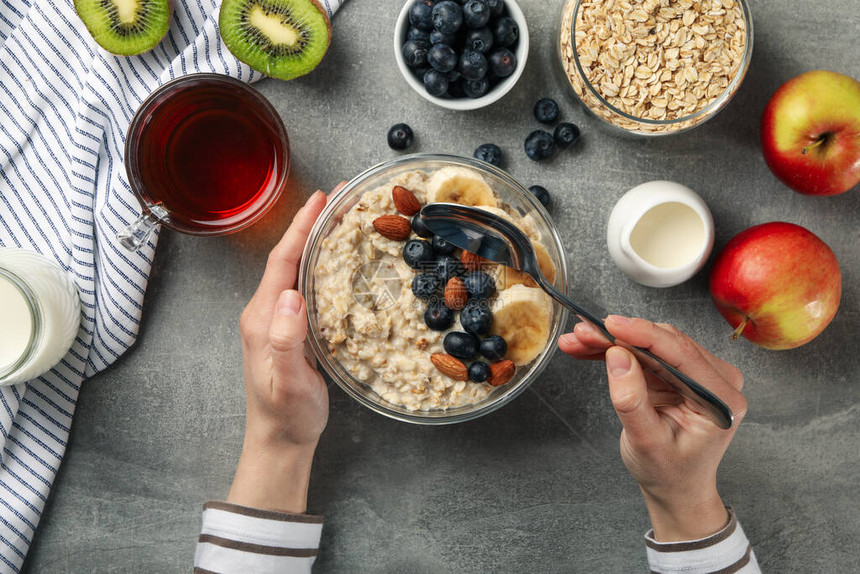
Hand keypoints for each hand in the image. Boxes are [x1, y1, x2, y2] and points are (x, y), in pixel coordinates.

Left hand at [227, 190, 328, 513]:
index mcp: (262, 317)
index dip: (300, 228)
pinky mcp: (289, 328)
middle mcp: (265, 312)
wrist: (279, 442)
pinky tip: (336, 260)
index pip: (281, 261)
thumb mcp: (287, 382)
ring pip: (296, 268)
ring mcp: (276, 319)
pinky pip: (304, 284)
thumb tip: (289, 296)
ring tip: (341, 218)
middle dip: (310, 224)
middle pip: (288, 257)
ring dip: (315, 240)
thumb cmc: (286, 416)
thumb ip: (285, 340)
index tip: (319, 200)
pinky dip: (320, 263)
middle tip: (338, 198)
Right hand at [558, 316, 747, 540]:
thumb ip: (632, 401)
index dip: (643, 334)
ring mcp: (697, 374)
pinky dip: (615, 350)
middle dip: (619, 337)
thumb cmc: (669, 473)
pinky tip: (588, 349)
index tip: (610, 324)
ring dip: (612, 341)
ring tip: (577, 340)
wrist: (675, 488)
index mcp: (722, 399)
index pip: (681, 353)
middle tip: (582, 333)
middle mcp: (716, 380)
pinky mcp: (677, 373)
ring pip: (650, 344)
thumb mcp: (647, 442)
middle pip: (663, 344)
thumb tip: (617, 357)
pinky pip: (644, 353)